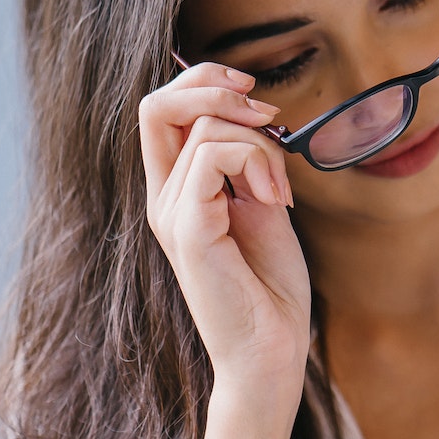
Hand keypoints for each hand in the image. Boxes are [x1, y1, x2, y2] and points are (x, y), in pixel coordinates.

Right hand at [139, 62, 310, 402]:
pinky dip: (257, 162)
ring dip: (260, 143)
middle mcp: (164, 200)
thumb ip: (252, 165)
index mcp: (177, 194)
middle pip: (158, 104)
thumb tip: (258, 118)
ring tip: (281, 191)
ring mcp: (171, 215)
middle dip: (217, 88)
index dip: (206, 85)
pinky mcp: (189, 231)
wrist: (271, 354)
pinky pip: (213, 156)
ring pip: (202, 127)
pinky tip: (276, 200)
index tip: (257, 99)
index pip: (164, 111)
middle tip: (268, 114)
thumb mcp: (265, 210)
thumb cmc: (271, 292)